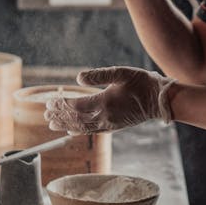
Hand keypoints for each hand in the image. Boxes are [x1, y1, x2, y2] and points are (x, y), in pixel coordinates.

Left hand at [44, 66, 175, 135]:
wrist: (160, 100)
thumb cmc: (142, 83)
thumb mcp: (121, 72)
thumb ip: (99, 75)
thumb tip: (78, 77)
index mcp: (105, 103)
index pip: (76, 106)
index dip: (61, 104)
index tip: (50, 101)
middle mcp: (105, 117)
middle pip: (75, 119)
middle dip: (59, 116)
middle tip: (45, 113)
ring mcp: (109, 124)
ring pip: (81, 128)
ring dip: (65, 125)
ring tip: (51, 124)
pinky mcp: (114, 127)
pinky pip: (92, 132)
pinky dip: (79, 131)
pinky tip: (71, 131)